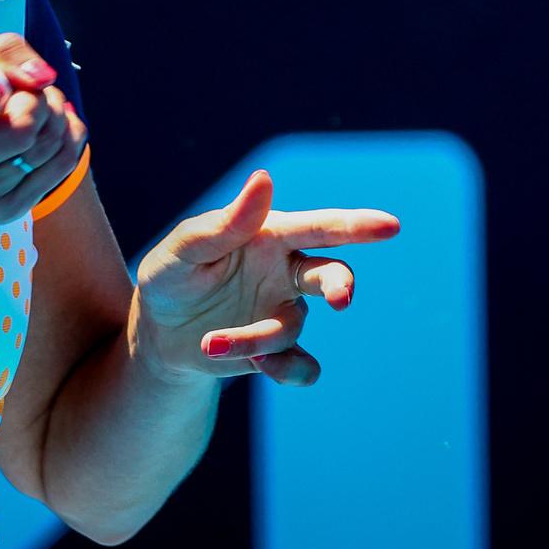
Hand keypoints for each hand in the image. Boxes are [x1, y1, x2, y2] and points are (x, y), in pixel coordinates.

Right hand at [0, 33, 86, 238]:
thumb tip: (42, 77)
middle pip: (18, 131)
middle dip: (36, 101)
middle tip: (29, 90)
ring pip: (45, 145)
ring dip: (55, 113)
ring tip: (43, 102)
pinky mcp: (7, 210)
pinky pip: (61, 163)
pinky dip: (68, 133)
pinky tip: (57, 121)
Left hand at [129, 169, 400, 386]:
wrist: (159, 334)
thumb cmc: (171, 276)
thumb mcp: (183, 250)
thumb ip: (224, 223)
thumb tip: (264, 178)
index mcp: (270, 235)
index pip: (319, 226)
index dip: (356, 225)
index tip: (390, 225)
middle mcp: (287, 272)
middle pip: (332, 274)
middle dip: (341, 285)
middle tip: (341, 299)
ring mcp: (285, 313)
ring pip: (292, 327)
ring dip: (255, 338)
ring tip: (209, 343)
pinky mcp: (277, 354)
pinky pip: (300, 366)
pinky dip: (284, 370)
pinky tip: (257, 368)